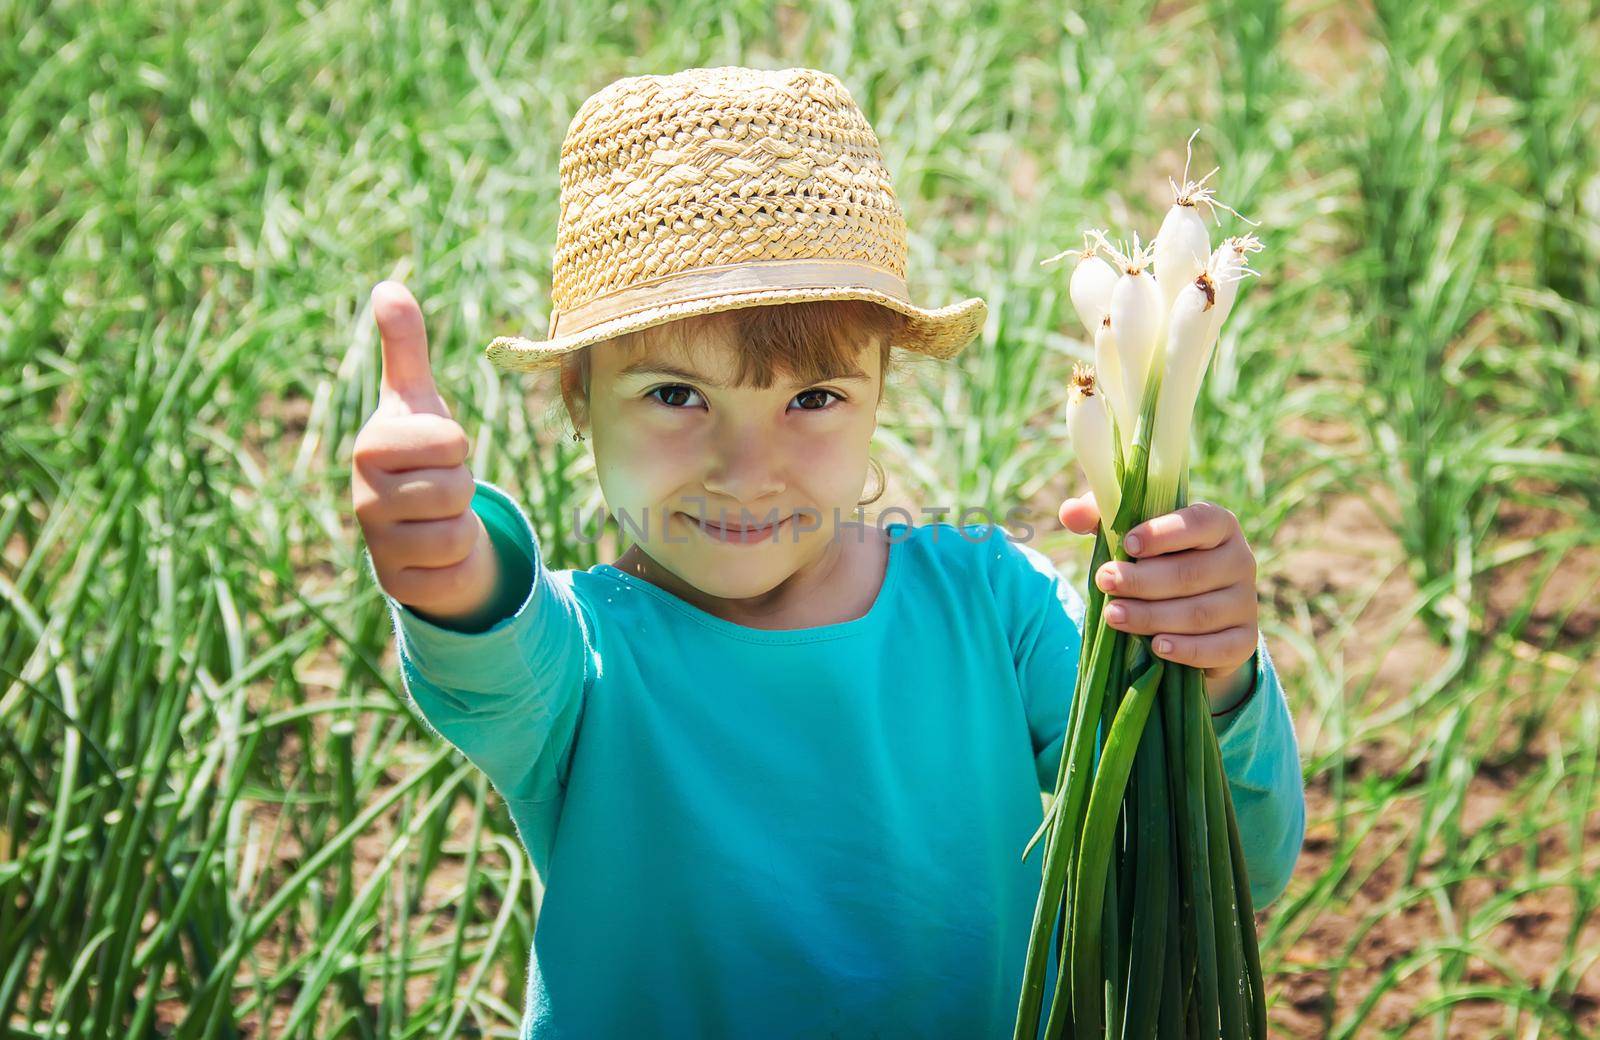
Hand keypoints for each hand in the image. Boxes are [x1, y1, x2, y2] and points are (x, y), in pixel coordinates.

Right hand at [352, 281, 501, 625]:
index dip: (457, 446)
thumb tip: (388, 286)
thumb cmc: (418, 455)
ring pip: (459, 532)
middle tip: (438, 486)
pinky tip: (436, 555)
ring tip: (437, 518)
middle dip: (462, 487)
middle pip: (457, 489)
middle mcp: (362, 498)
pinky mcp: (399, 587)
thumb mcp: (417, 400)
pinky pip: (454, 573)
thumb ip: (405, 346)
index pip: (451, 442)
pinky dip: (458, 565)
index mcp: (369, 446)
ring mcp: (377, 546)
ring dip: (462, 525)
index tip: (436, 450)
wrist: (416, 527)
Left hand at [1059, 492, 1258, 713]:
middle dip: (1143, 580)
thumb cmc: (1157, 562)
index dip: (1163, 533)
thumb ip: (1100, 517)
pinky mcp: (1244, 640)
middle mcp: (1240, 560)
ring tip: (1113, 615)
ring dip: (1152, 616)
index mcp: (1218, 525)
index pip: (1199, 522)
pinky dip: (1186, 649)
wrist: (1193, 615)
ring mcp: (1245, 602)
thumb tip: (1070, 513)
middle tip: (1105, 582)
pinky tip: (1156, 646)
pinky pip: (1219, 647)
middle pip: (1192, 573)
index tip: (1127, 544)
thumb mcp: (1130, 535)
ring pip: (1200, 612)